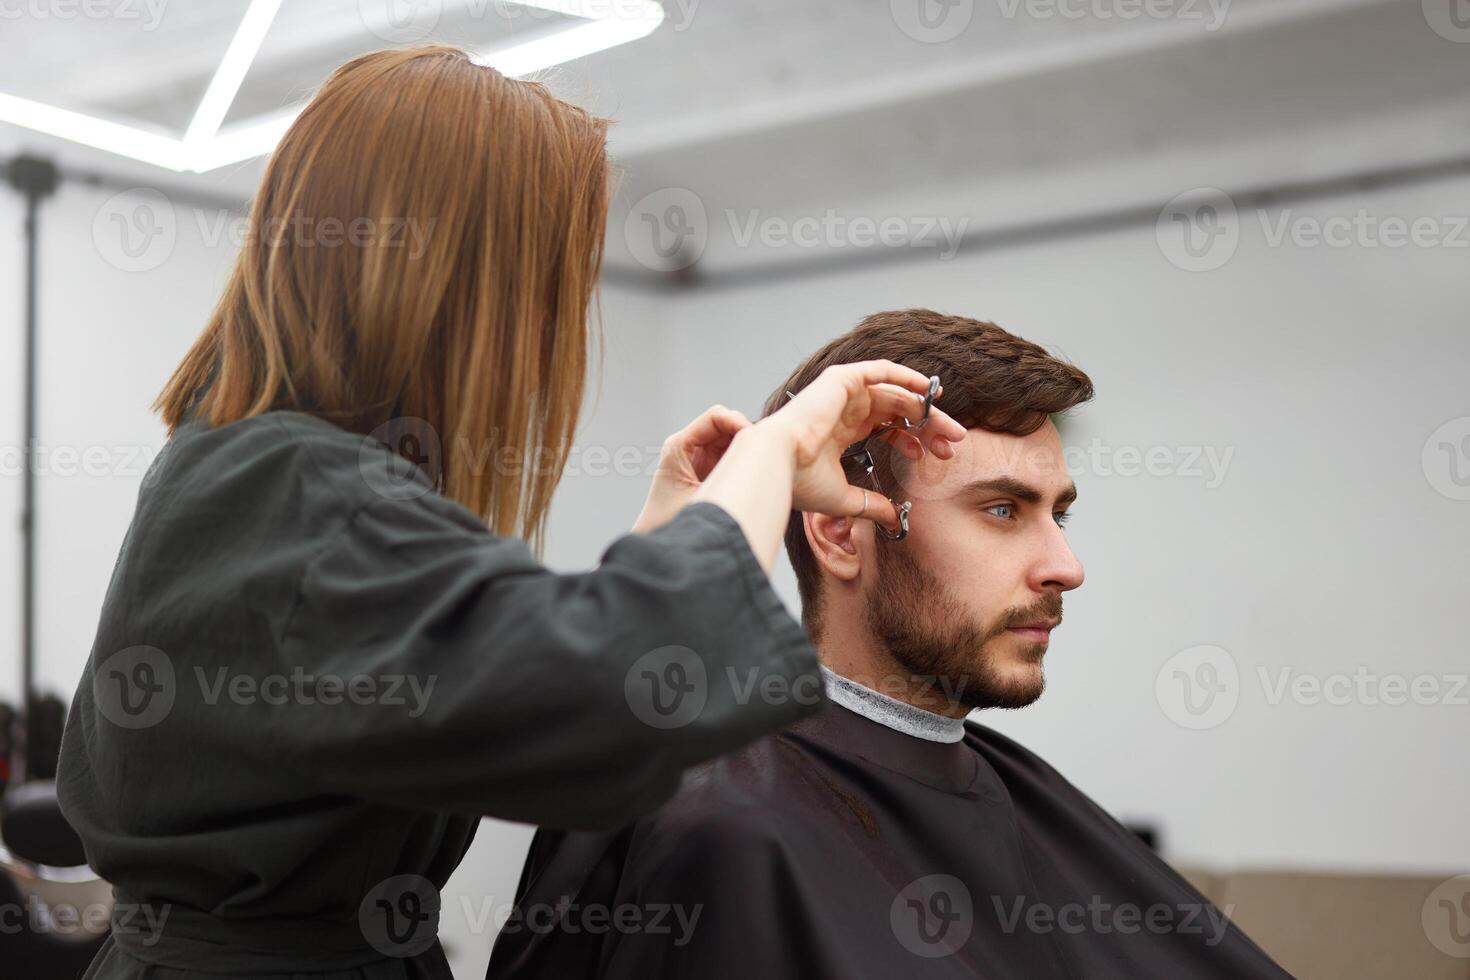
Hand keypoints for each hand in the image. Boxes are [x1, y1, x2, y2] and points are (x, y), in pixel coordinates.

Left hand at [633, 404, 752, 532]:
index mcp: (678, 445)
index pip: (715, 416)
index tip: (758, 441)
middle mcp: (688, 445)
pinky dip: (746, 458)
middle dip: (747, 434)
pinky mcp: (709, 467)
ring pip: (733, 437)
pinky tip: (755, 473)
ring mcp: (699, 455)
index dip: (739, 423)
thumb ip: (729, 475)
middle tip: (765, 455)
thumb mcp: (704, 496)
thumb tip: (760, 464)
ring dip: (748, 447)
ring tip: (762, 465)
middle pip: (726, 423)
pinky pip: (733, 452)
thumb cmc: (672, 522)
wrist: (657, 543)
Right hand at [757, 360, 965, 529]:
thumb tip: (894, 518)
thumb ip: (871, 504)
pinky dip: (906, 377)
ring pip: (896, 393)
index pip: (887, 428)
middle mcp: (845, 410)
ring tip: (950, 428)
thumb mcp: (844, 498)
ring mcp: (843, 393)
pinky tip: (929, 392)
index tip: (936, 457)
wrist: (777, 466)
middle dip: (928, 427)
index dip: (914, 439)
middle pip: (898, 410)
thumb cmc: (799, 482)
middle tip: (955, 442)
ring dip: (925, 409)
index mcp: (842, 432)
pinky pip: (880, 370)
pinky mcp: (842, 381)